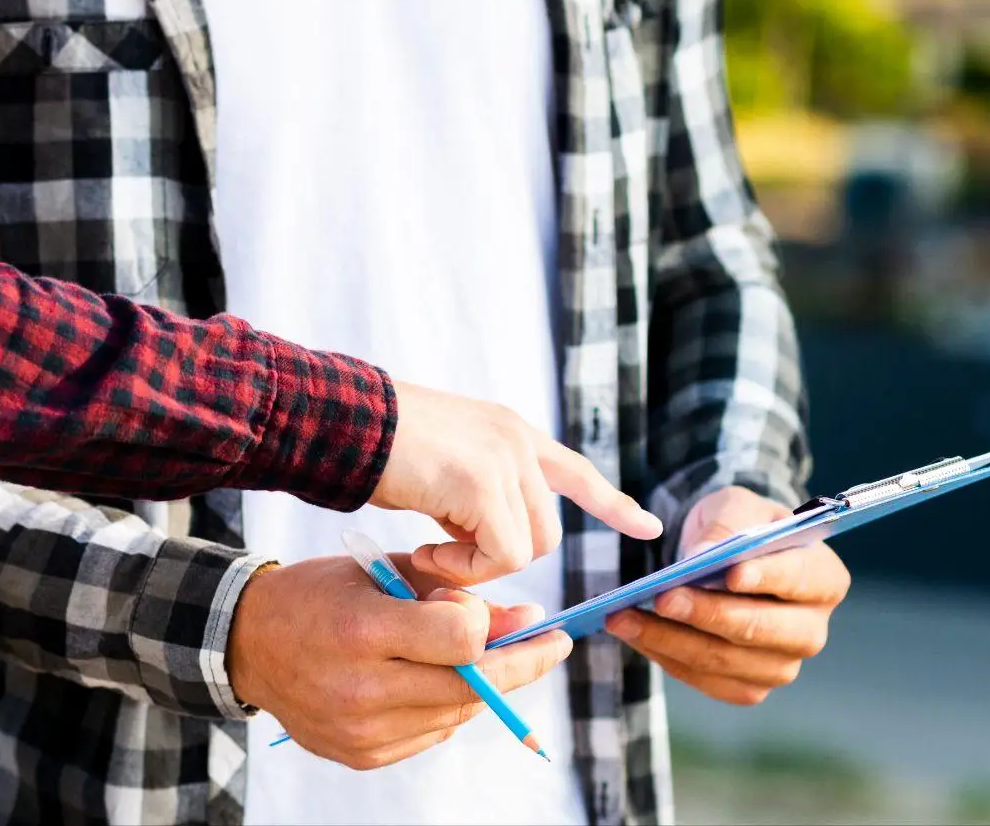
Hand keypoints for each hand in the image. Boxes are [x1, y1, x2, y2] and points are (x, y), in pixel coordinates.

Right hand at [227, 553, 573, 769]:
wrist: (248, 644)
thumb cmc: (319, 594)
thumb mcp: (381, 570)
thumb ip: (450, 591)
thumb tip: (523, 618)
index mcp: (362, 630)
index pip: (462, 640)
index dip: (491, 624)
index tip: (512, 611)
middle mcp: (361, 688)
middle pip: (470, 685)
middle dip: (520, 662)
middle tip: (554, 643)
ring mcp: (361, 731)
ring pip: (457, 713)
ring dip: (485, 685)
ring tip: (497, 657)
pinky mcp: (361, 756)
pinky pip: (431, 734)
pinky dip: (447, 707)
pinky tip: (442, 681)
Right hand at [371, 383, 660, 585]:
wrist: (341, 420)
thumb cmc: (373, 448)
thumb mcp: (441, 466)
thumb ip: (474, 495)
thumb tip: (485, 541)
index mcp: (508, 430)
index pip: (576, 470)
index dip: (611, 503)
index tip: (648, 527)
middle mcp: (516, 439)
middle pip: (547, 531)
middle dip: (502, 558)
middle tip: (440, 557)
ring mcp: (504, 458)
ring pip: (528, 548)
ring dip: (477, 565)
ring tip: (427, 551)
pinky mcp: (483, 483)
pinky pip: (500, 555)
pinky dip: (464, 568)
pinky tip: (424, 550)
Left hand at [608, 486, 849, 704]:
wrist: (726, 559)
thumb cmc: (739, 527)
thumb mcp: (734, 507)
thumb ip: (723, 527)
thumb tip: (698, 560)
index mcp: (824, 578)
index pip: (798, 579)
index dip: (765, 577)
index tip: (730, 573)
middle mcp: (811, 630)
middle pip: (760, 629)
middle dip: (706, 614)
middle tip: (661, 597)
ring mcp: (781, 665)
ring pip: (725, 660)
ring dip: (671, 640)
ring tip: (624, 616)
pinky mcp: (749, 686)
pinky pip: (706, 679)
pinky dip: (667, 657)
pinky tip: (636, 634)